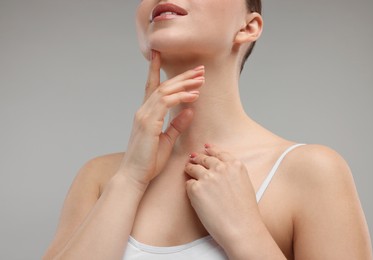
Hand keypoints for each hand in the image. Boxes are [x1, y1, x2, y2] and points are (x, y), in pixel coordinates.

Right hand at [118, 51, 204, 186]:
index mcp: (146, 113)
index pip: (152, 86)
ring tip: (201, 80)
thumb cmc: (148, 161)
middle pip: (163, 85)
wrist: (135, 176)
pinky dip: (181, 97)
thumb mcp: (167, 140)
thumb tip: (190, 110)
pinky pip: (166, 103)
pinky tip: (194, 96)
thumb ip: (177, 124)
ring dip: (184, 83)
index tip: (161, 55)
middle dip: (183, 76)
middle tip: (200, 69)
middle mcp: (143, 110)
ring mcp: (144, 115)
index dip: (156, 70)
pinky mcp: (148, 123)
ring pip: (165, 91)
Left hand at [185, 145, 261, 248]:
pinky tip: (193, 192)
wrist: (241, 228)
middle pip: (204, 158)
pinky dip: (190, 187)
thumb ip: (233, 173)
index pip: (219, 152)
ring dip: (190, 168)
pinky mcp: (196, 188)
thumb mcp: (244, 184)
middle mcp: (221, 168)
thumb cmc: (245, 212)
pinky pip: (188, 184)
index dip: (211, 149)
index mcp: (235, 165)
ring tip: (188, 168)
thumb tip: (221, 169)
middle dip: (197, 157)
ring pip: (193, 167)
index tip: (206, 147)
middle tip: (193, 157)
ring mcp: (207, 177)